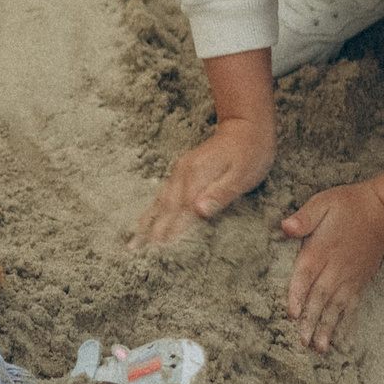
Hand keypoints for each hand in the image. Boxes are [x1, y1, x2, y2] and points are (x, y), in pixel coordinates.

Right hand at [133, 117, 274, 247]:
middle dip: (153, 234)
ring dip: (146, 225)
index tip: (160, 255)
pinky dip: (151, 212)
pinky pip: (162, 196)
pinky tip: (144, 224)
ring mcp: (179, 172)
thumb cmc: (251, 152)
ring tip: (133, 246)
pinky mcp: (180, 172)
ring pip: (159, 203)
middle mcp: (183, 174)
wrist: (245, 125)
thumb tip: (200, 211)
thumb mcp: (243, 174)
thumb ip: (221, 193)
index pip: (181, 212)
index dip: (171, 234)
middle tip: (140, 258)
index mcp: (198, 176)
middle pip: (165, 210)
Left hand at [280, 182, 383, 350]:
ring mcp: (349, 277)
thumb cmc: (348, 205)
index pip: (305, 276)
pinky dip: (347, 323)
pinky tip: (342, 339)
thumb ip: (305, 217)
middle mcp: (335, 268)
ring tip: (320, 348)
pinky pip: (352, 306)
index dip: (298, 295)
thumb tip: (286, 226)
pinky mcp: (360, 282)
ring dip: (327, 328)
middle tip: (303, 343)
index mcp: (320, 250)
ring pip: (336, 307)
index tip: (292, 314)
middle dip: (311, 321)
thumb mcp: (323, 203)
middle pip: (320, 298)